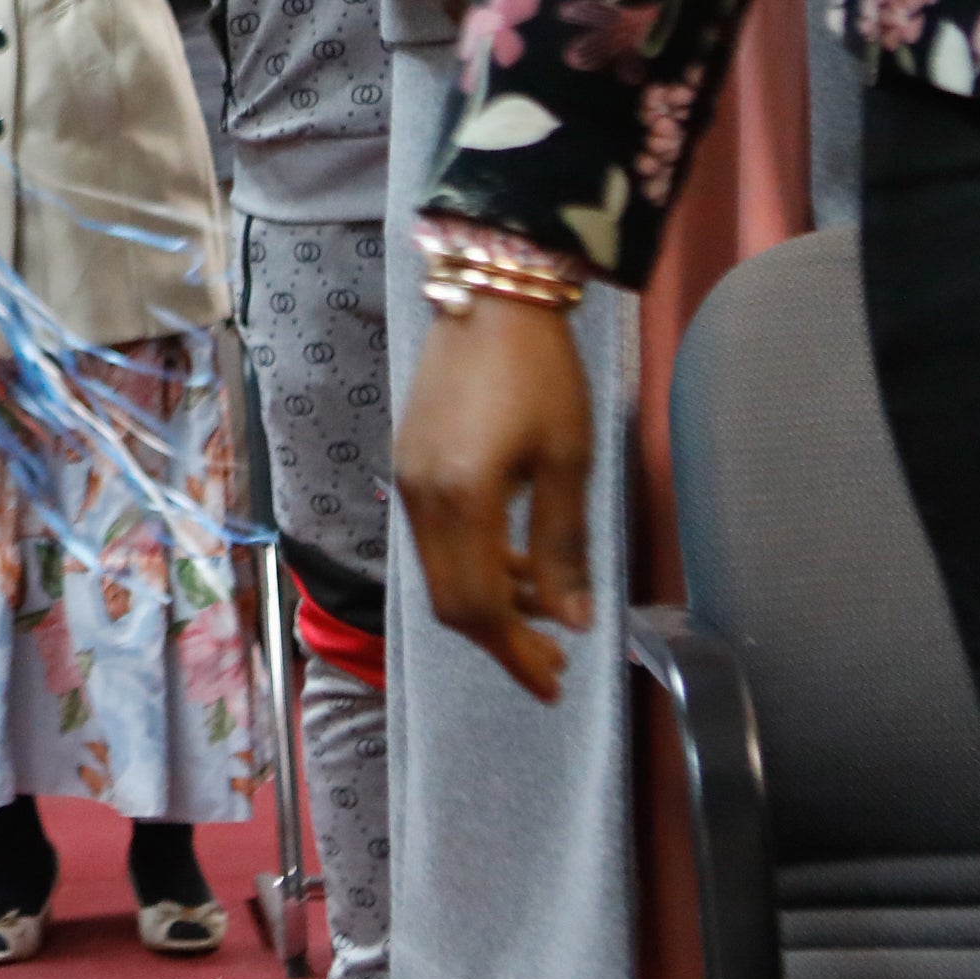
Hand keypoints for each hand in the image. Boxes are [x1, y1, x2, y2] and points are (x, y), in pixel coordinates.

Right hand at [395, 287, 596, 704]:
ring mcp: (407, 480)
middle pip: (450, 601)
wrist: (488, 295)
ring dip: (489, 603)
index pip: (479, 606)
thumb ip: (563, 546)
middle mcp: (420, 497)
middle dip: (501, 640)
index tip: (553, 682)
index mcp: (462, 499)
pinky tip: (514, 562)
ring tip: (545, 613)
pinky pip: (435, 539)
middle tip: (552, 661)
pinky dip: (473, 566)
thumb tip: (572, 620)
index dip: (515, 654)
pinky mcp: (409, 464)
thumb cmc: (541, 371)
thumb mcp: (568, 460)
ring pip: (440, 572)